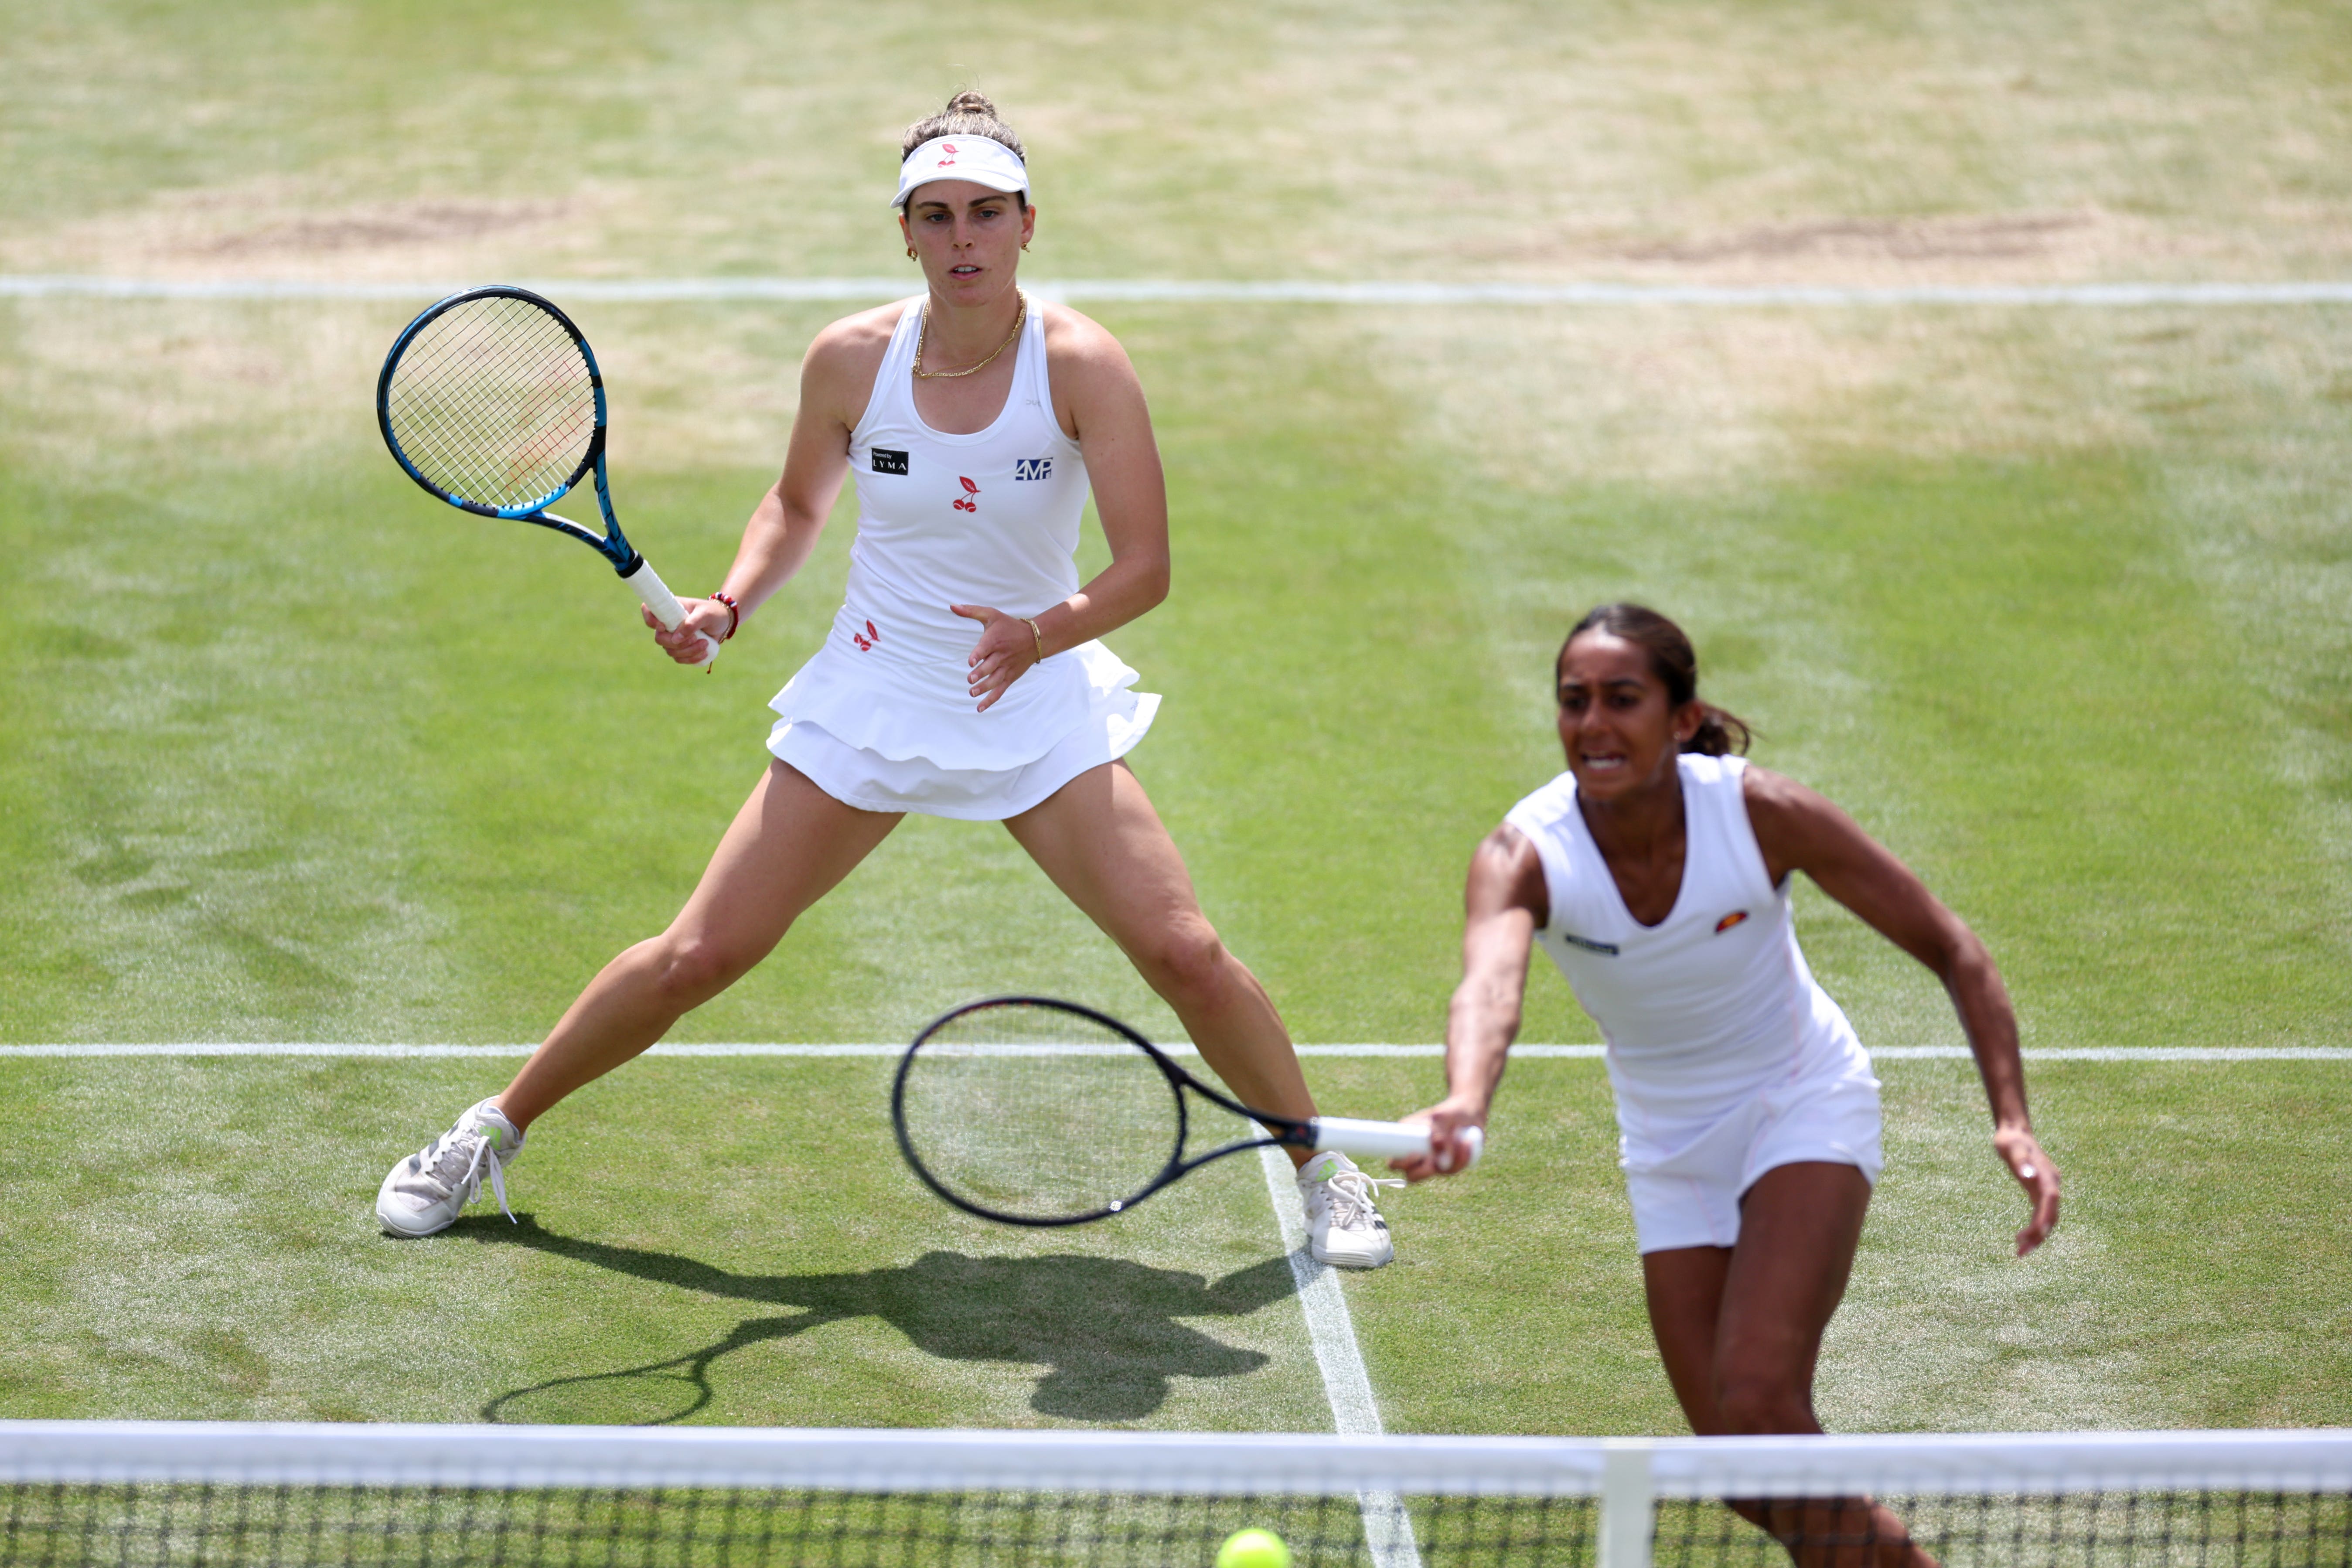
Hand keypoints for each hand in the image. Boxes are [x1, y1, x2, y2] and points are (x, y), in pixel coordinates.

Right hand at [642, 599, 730, 664]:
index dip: (650, 620)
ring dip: (688, 651)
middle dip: (678, 643)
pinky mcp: (681, 648)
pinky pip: (680, 659)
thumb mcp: (705, 614)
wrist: (723, 622)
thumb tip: (676, 639)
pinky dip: (692, 658)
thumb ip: (692, 623)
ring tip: (705, 644)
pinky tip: (704, 653)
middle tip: (695, 638)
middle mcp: (667, 623)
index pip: (648, 611)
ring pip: (670, 651)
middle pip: (660, 639)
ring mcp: (673, 637)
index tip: (663, 626)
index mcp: (669, 609)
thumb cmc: (713, 613)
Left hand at [951, 603, 1040, 711]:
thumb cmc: (1008, 625)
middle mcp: (1001, 655)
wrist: (1035, 638)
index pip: (985, 648)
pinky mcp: (1010, 677)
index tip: (971, 662)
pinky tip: (979, 708)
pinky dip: (990, 700)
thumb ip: (971, 611)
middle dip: (981, 674)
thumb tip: (951, 605)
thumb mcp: (991, 615)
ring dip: (984, 688)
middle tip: (970, 680)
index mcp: (995, 640)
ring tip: (972, 692)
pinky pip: (1000, 690)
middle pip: (990, 666)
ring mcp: (1006, 668)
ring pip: (995, 680)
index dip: (978, 655)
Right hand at [1388, 1095, 1485, 1182]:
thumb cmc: (1447, 1113)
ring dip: (1450, 1156)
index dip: (1402, 1163)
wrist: (1467, 1113)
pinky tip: (1466, 1142)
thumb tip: (1437, 1146)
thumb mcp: (1439, 1117)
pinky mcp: (1450, 1166)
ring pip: (1438, 1172)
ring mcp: (1435, 1164)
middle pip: (1412, 1177)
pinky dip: (1462, 1156)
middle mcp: (1419, 1157)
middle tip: (1434, 1159)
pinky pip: (1454, 1169)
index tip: (1416, 1153)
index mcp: (1406, 1143)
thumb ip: (1435, 1130)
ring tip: (1457, 1137)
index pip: (1395, 1162)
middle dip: (1423, 1171)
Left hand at [1994, 1122, 2060, 1256]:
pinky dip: (2034, 1226)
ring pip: (2047, 1217)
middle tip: (2021, 1252)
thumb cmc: (2011, 1140)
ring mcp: (2047, 1189)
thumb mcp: (2011, 1148)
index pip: (2050, 1201)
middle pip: (2051, 1215)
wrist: (2014, 1132)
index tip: (2034, 1235)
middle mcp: (2051, 1184)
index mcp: (2047, 1176)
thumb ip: (2020, 1162)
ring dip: (2036, 1235)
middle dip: (2039, 1235)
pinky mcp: (2039, 1191)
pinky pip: (2040, 1214)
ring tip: (2020, 1250)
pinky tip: (2022, 1237)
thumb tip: (2029, 1177)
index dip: (2044, 1219)